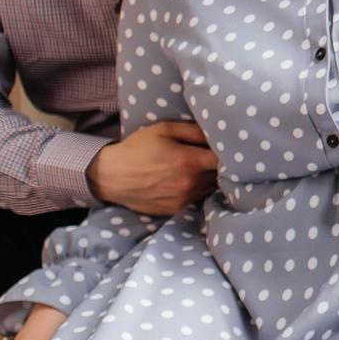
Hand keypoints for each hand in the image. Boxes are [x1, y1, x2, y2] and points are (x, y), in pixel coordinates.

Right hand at [87, 120, 218, 215]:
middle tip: (212, 156)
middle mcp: (190, 183)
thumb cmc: (137, 148)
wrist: (110, 176)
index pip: (224, 160)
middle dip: (219, 165)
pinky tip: (188, 181)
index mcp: (189, 162)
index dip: (228, 153)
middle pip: (220, 175)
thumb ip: (193, 131)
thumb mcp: (164, 130)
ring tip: (199, 168)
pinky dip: (198, 190)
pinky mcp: (177, 209)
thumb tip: (216, 133)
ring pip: (210, 188)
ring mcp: (184, 199)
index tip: (227, 147)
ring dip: (210, 178)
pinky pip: (198, 199)